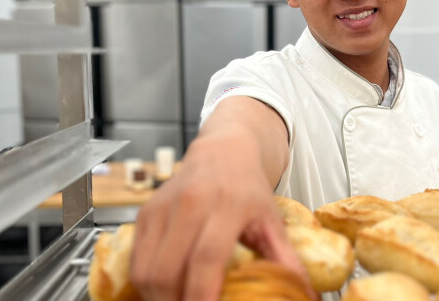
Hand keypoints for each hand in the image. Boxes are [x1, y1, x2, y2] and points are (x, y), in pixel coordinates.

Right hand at [130, 97, 314, 300]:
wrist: (222, 153)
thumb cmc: (248, 188)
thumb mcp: (271, 219)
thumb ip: (284, 257)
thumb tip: (302, 291)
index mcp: (228, 205)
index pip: (207, 257)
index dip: (202, 295)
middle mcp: (191, 203)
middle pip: (169, 270)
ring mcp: (164, 207)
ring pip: (146, 269)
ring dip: (158, 297)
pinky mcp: (146, 212)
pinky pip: (136, 259)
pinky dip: (146, 282)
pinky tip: (164, 288)